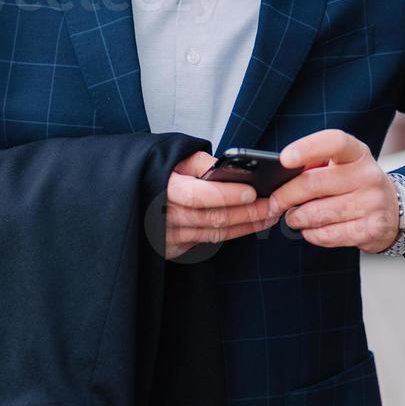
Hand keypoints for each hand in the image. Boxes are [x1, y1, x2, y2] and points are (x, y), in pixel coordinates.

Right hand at [163, 150, 280, 259]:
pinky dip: (233, 232)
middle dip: (248, 213)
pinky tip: (251, 224)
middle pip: (213, 218)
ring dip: (246, 225)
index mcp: (163, 189)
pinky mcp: (174, 247)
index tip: (252, 191)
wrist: (129, 194)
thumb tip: (230, 168)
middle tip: (275, 205)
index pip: (198, 196)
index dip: (226, 196)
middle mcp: (165, 216)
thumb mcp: (173, 158)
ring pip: (215, 233)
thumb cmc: (155, 171)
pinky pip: (209, 240)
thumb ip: (200, 162)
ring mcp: (169, 236)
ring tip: (270, 215)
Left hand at [272, 130, 398, 253]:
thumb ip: (316, 165)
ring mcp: (372, 203)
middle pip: (313, 184)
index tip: (284, 159)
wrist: (394, 210)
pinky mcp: (371, 229)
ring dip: (296, 218)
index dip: (307, 149)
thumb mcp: (344, 164)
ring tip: (293, 217)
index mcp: (358, 153)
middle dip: (285, 196)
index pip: (334, 142)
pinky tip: (310, 229)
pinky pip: (327, 235)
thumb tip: (282, 177)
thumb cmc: (356, 184)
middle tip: (274, 203)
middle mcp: (368, 176)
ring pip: (317, 213)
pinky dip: (311, 234)